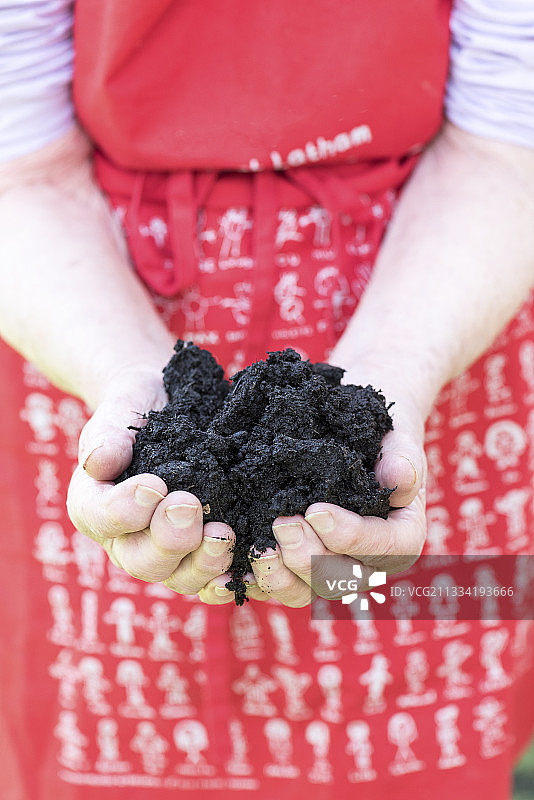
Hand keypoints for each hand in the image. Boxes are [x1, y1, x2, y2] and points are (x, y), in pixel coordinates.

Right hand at [66, 369, 243, 603]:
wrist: (170, 406)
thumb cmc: (140, 407)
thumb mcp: (122, 407)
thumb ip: (108, 434)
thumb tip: (100, 463)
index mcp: (94, 504)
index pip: (100, 519)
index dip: (124, 511)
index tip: (154, 485)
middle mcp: (125, 538)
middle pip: (141, 560)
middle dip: (168, 538)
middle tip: (190, 505)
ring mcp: (164, 551)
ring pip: (178, 577)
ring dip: (202, 562)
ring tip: (223, 535)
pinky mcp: (199, 553)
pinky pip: (210, 579)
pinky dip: (226, 579)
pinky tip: (245, 569)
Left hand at [244, 384, 427, 607]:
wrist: (351, 432)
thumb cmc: (379, 436)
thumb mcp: (398, 440)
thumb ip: (402, 459)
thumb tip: (399, 477)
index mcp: (400, 539)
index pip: (381, 548)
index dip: (348, 535)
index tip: (317, 510)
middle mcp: (366, 564)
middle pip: (340, 579)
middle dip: (309, 556)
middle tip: (282, 523)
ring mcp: (328, 570)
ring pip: (306, 592)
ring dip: (279, 576)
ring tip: (258, 548)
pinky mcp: (294, 566)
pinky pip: (276, 585)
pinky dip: (253, 581)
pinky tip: (229, 573)